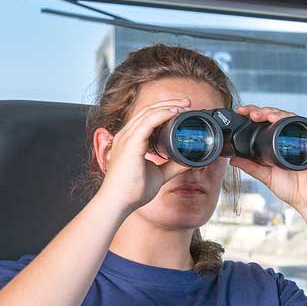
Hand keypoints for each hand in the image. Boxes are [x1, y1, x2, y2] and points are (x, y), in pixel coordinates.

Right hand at [97, 98, 192, 212]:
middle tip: (187, 103)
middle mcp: (126, 135)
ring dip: (169, 106)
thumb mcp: (159, 175)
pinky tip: (174, 113)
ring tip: (185, 105)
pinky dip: (163, 114)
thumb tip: (188, 161)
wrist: (118, 202)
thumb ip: (172, 166)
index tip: (182, 110)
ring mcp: (127, 137)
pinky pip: (148, 122)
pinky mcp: (130, 143)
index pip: (147, 117)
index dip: (164, 110)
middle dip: (169, 103)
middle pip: (148, 110)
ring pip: (149, 112)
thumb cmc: (132, 190)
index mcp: (130, 140)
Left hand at [229, 106, 306, 210]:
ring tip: (265, 115)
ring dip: (277, 113)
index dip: (255, 114)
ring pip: (291, 117)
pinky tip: (283, 120)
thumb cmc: (294, 190)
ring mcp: (306, 138)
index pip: (267, 122)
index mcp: (281, 143)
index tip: (241, 112)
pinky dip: (294, 121)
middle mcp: (293, 138)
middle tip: (251, 113)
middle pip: (278, 115)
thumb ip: (251, 167)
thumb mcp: (267, 177)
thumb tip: (233, 159)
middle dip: (263, 111)